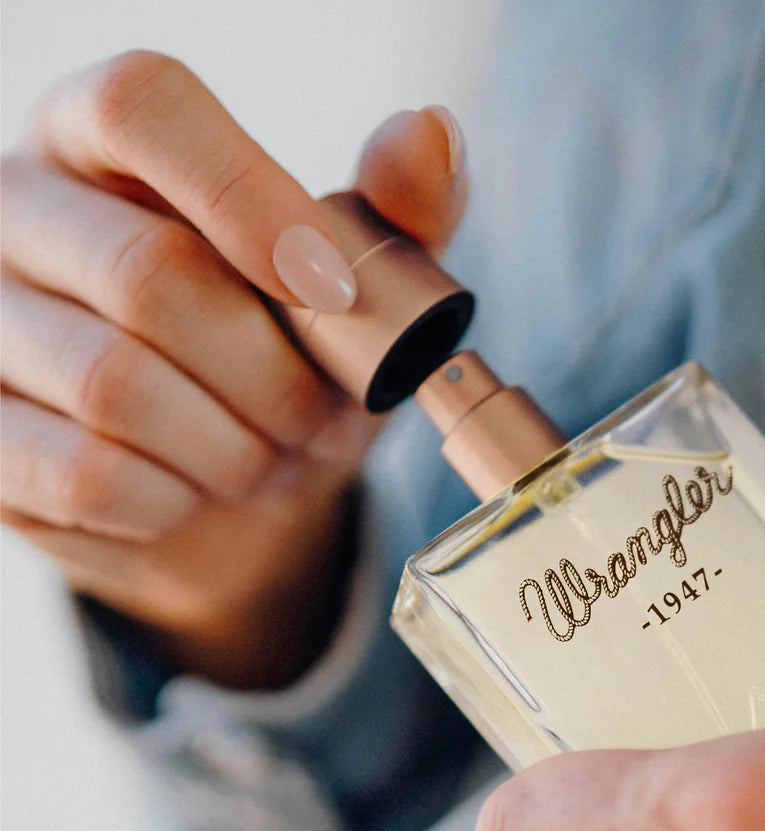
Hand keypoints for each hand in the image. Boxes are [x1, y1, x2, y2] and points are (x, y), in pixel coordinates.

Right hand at [1, 51, 467, 687]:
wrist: (226, 492)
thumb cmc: (287, 365)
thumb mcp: (353, 293)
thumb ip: (393, 214)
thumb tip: (432, 133)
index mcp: (103, 140)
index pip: (143, 106)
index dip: (247, 196)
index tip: (332, 292)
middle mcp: (21, 210)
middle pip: (149, 272)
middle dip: (272, 375)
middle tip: (326, 421)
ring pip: (116, 385)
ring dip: (233, 447)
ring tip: (273, 459)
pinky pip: (86, 473)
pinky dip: (176, 500)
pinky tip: (198, 493)